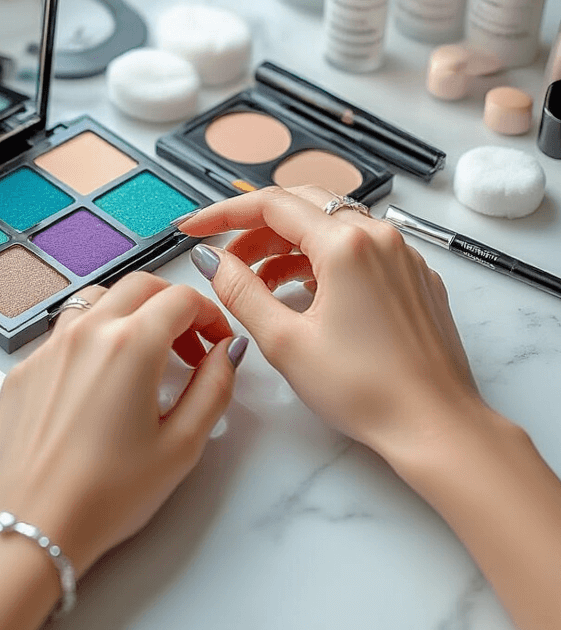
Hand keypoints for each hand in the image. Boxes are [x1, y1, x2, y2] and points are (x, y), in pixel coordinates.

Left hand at [0, 273, 244, 579]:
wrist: (28, 526)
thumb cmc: (106, 495)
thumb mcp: (181, 446)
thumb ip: (214, 388)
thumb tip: (226, 352)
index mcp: (131, 344)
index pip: (181, 298)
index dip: (210, 315)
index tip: (218, 342)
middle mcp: (87, 331)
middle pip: (140, 285)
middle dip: (173, 305)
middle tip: (189, 346)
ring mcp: (49, 347)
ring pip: (98, 300)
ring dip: (130, 314)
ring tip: (144, 359)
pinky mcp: (24, 369)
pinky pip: (64, 333)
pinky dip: (92, 340)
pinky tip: (100, 384)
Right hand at [180, 187, 481, 468]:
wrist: (436, 425)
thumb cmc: (365, 390)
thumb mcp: (286, 342)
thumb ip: (241, 292)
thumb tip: (211, 259)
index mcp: (345, 243)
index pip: (272, 204)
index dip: (224, 213)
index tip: (194, 228)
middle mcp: (379, 236)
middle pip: (303, 207)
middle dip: (256, 229)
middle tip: (225, 259)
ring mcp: (403, 254)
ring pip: (333, 227)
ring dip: (290, 247)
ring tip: (260, 285)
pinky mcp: (416, 277)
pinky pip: (362, 249)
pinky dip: (325, 260)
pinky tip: (308, 295)